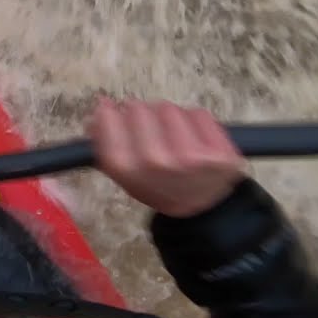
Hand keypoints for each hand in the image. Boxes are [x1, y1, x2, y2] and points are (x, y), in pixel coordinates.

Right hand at [91, 99, 245, 217]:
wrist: (199, 209)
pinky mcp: (219, 153)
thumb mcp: (124, 173)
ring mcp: (191, 157)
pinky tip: (196, 141)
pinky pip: (199, 114)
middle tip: (153, 134)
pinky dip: (196, 123)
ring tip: (176, 140)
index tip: (119, 116)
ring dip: (171, 118)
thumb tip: (99, 108)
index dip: (113, 113)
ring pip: (170, 108)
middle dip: (144, 116)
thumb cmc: (157, 185)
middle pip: (140, 107)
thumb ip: (104, 141)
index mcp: (127, 168)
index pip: (108, 116)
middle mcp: (156, 161)